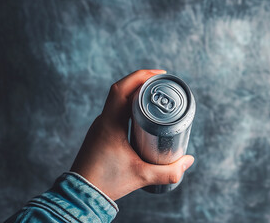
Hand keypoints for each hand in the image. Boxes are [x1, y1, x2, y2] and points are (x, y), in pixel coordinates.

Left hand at [70, 69, 194, 200]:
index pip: (122, 89)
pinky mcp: (101, 134)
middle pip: (121, 91)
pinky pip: (116, 112)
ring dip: (135, 94)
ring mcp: (101, 127)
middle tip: (162, 84)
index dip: (141, 76)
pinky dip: (130, 106)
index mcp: (110, 124)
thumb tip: (188, 161)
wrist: (80, 194)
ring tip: (155, 97)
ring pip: (118, 101)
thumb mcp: (141, 176)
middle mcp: (103, 121)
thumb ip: (168, 171)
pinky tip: (142, 115)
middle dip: (142, 82)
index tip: (160, 74)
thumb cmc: (107, 183)